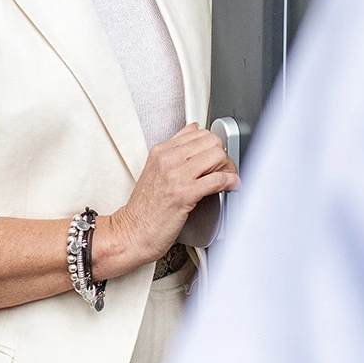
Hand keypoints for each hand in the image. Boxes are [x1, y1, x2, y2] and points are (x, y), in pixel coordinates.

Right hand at [100, 124, 239, 277]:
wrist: (132, 232)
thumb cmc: (145, 208)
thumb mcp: (156, 168)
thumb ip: (175, 149)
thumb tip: (193, 129)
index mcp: (161, 151)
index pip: (199, 133)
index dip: (213, 146)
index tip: (217, 159)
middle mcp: (168, 159)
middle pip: (211, 142)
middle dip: (224, 156)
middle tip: (225, 170)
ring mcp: (176, 175)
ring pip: (217, 156)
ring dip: (229, 169)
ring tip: (227, 180)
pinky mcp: (185, 194)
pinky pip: (217, 180)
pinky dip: (230, 182)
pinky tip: (231, 187)